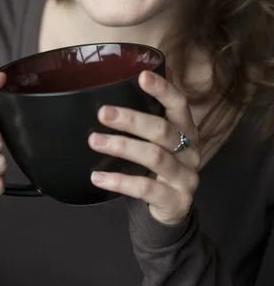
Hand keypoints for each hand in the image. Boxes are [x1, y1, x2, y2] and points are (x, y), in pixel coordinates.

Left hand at [88, 69, 200, 224]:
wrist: (172, 210)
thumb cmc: (158, 166)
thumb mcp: (158, 141)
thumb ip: (147, 117)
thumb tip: (122, 84)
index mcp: (187, 129)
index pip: (179, 104)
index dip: (163, 90)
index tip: (142, 76)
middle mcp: (191, 151)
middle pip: (162, 130)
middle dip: (131, 119)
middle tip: (103, 113)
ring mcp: (186, 177)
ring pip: (154, 157)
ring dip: (121, 147)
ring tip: (94, 141)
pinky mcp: (177, 201)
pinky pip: (145, 189)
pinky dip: (119, 182)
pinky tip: (98, 177)